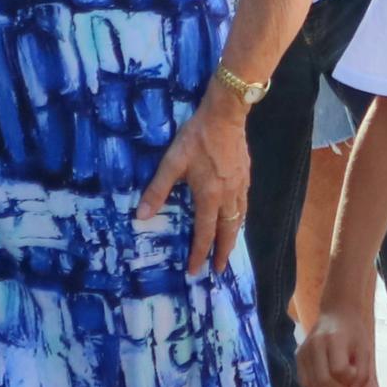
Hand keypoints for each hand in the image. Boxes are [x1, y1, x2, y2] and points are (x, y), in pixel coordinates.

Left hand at [138, 82, 253, 274]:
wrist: (225, 115)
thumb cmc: (196, 138)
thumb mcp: (171, 162)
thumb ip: (157, 190)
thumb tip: (140, 216)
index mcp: (209, 197)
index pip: (204, 233)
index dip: (200, 254)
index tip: (196, 271)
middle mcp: (228, 197)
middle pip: (227, 232)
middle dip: (223, 253)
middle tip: (219, 270)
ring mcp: (240, 186)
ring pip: (239, 220)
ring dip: (233, 237)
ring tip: (228, 249)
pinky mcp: (246, 176)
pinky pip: (244, 205)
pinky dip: (240, 218)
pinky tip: (237, 217)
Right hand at [300, 308, 380, 386]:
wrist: (336, 314)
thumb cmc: (353, 333)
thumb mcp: (364, 351)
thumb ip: (363, 374)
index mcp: (334, 339)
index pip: (339, 370)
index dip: (349, 378)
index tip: (354, 372)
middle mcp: (315, 345)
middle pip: (323, 380)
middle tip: (345, 384)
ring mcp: (304, 351)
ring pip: (311, 385)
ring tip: (336, 382)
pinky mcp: (298, 356)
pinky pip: (303, 382)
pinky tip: (325, 382)